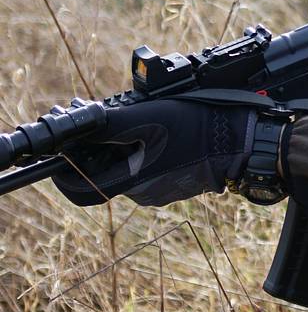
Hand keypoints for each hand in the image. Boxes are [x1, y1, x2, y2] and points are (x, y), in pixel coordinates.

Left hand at [52, 97, 254, 207]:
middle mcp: (142, 193)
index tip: (63, 147)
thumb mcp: (143, 118)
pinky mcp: (178, 182)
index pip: (79, 188)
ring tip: (136, 118)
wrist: (240, 140)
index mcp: (130, 182)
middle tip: (102, 118)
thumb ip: (103, 126)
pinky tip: (159, 129)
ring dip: (124, 145)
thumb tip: (72, 126)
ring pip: (128, 168)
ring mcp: (162, 190)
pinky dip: (146, 149)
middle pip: (104, 172)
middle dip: (98, 146)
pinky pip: (150, 167)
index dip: (63, 168)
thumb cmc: (194, 129)